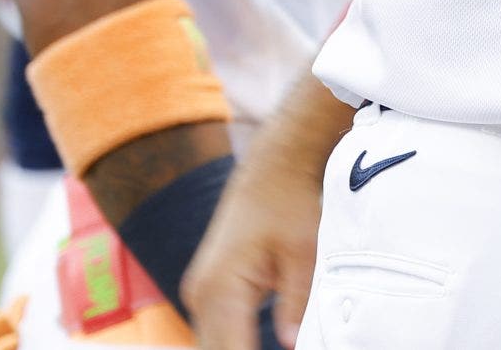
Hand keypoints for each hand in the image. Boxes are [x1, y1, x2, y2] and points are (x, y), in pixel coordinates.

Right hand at [181, 127, 325, 349]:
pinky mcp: (206, 289)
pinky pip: (213, 330)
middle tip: (285, 344)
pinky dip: (232, 343)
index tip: (284, 349)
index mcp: (220, 288)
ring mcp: (198, 292)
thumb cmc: (289, 204)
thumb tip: (291, 344)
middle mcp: (200, 293)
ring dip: (236, 349)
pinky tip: (254, 344)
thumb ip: (295, 304)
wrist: (271, 169)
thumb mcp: (303, 253)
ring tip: (280, 340)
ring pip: (210, 344)